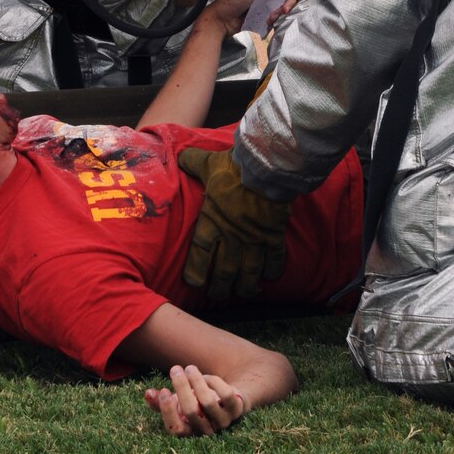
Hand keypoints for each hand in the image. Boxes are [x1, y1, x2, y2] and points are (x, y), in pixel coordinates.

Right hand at [144, 364, 247, 435]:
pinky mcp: (237, 409)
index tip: (163, 390)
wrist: (230, 399)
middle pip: (191, 411)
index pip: (176, 429)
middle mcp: (207, 430)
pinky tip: (207, 376)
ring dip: (196, 381)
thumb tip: (147, 393)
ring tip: (189, 367)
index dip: (168, 411)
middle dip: (181, 388)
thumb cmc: (198, 402)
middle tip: (175, 369)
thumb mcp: (180, 401)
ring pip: (208, 402)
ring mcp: (224, 421)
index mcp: (190, 430)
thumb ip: (162, 401)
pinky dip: (214, 382)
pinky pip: (225, 394)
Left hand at [178, 147, 291, 300]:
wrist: (265, 170)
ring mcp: (254, 239)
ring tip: (243, 295)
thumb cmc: (233, 168)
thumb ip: (193, 163)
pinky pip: (274, 260)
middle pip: (223, 270)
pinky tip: (270, 278)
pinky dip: (272, 271)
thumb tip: (180, 156)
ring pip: (248, 272)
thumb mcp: (208, 163)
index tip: (193, 283)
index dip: (195, 271)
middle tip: (217, 296)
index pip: (199, 254)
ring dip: (245, 287)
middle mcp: (231, 237)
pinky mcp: (274, 236)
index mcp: (211, 221)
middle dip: (219, 287)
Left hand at [202, 0, 304, 36]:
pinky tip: (269, 22)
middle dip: (289, 0)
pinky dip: (276, 18)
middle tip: (285, 10)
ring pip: (284, 2)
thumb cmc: (230, 2)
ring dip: (281, 10)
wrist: (221, 22)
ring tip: (271, 18)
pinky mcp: (265, 11)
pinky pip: (278, 12)